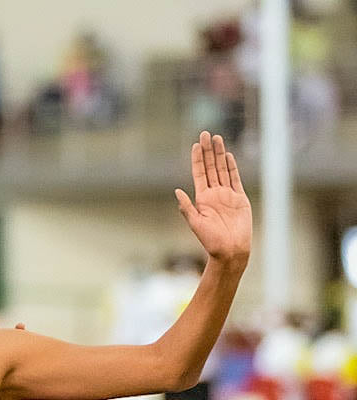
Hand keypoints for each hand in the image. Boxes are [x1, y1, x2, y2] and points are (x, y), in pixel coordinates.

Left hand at [174, 131, 251, 264]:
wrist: (230, 250)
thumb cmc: (211, 241)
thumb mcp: (195, 224)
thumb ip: (187, 207)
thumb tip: (177, 191)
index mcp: (202, 199)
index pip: (199, 173)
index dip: (197, 159)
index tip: (195, 145)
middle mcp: (214, 194)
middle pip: (211, 167)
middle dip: (208, 151)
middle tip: (206, 133)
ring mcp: (227, 195)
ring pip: (223, 169)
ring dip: (220, 154)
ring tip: (217, 138)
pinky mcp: (239, 198)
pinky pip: (235, 179)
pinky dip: (232, 167)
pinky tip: (228, 156)